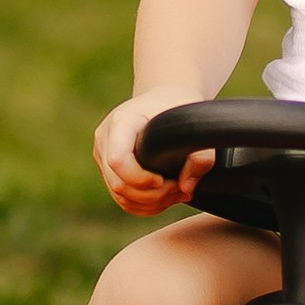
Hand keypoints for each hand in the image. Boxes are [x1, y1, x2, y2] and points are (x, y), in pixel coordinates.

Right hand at [93, 97, 207, 215]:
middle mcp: (105, 139)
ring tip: (179, 192)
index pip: (118, 161)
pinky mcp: (109, 170)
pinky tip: (168, 197)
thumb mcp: (195, 121)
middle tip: (181, 189)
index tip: (166, 178)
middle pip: (118, 184)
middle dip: (153, 195)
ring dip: (152, 203)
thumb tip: (186, 188)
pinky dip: (145, 206)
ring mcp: (103, 155)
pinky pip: (122, 199)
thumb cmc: (179, 106)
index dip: (141, 179)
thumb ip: (201, 156)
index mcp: (121, 122)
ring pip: (120, 196)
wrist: (164, 98)